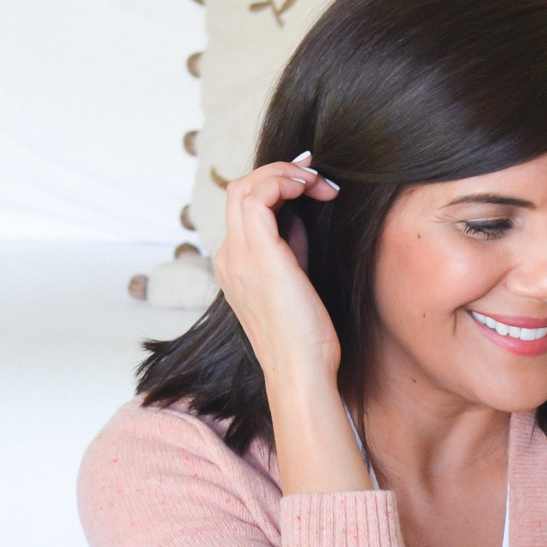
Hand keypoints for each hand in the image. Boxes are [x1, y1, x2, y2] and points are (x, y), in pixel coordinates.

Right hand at [214, 155, 369, 495]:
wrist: (302, 373)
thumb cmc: (307, 342)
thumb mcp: (297, 284)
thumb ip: (292, 250)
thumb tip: (298, 218)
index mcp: (236, 267)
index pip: (244, 209)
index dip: (276, 187)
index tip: (311, 186)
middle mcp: (229, 258)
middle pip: (239, 190)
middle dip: (280, 174)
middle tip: (317, 177)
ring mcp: (238, 256)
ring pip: (244, 186)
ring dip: (284, 173)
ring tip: (318, 182)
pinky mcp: (257, 256)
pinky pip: (259, 195)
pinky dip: (284, 181)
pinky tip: (311, 189)